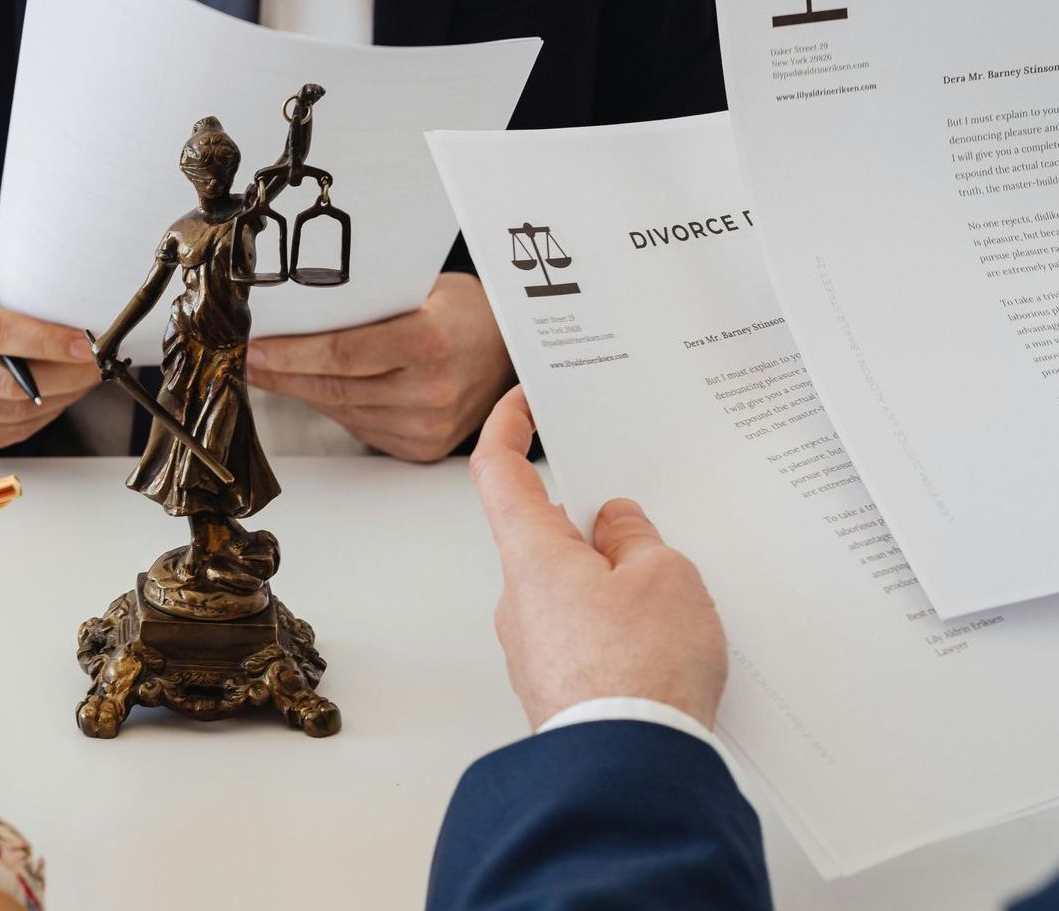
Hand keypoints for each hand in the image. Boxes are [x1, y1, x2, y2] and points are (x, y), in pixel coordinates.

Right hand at [0, 283, 100, 455]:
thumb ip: (23, 309)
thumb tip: (84, 332)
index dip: (46, 341)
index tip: (85, 346)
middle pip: (7, 380)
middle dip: (64, 374)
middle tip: (97, 365)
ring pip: (11, 411)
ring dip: (58, 397)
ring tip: (80, 380)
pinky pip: (5, 433)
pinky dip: (39, 418)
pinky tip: (55, 399)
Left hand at [246, 272, 514, 461]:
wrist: (513, 352)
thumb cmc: (465, 312)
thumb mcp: (421, 291)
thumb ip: (367, 306)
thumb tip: (297, 313)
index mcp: (431, 344)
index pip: (341, 353)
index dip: (290, 353)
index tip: (255, 347)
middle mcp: (432, 392)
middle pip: (333, 387)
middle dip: (282, 373)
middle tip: (248, 359)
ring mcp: (427, 427)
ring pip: (341, 410)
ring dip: (301, 391)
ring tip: (271, 371)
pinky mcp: (422, 447)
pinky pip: (360, 426)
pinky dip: (332, 407)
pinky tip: (314, 389)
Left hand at [470, 387, 728, 728]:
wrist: (630, 773)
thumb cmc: (640, 674)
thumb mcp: (664, 577)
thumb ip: (636, 538)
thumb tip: (616, 527)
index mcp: (532, 555)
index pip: (499, 471)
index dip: (507, 428)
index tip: (522, 401)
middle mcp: (518, 599)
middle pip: (548, 535)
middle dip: (599, 525)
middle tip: (651, 528)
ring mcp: (534, 647)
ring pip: (572, 588)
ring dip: (615, 582)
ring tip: (674, 600)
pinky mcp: (557, 685)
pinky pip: (585, 634)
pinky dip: (619, 625)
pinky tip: (664, 643)